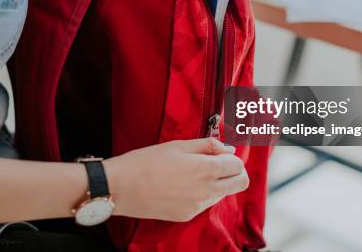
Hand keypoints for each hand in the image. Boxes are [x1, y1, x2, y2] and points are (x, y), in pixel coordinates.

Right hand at [103, 138, 248, 221]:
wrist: (120, 188)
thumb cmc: (146, 161)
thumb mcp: (177, 145)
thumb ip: (207, 145)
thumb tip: (228, 149)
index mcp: (206, 169)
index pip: (238, 165)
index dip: (231, 156)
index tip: (219, 152)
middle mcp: (206, 191)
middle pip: (240, 183)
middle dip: (234, 171)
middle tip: (217, 163)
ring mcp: (198, 206)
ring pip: (224, 194)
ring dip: (218, 182)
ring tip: (194, 172)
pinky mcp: (187, 215)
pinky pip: (206, 204)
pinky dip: (203, 193)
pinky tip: (183, 184)